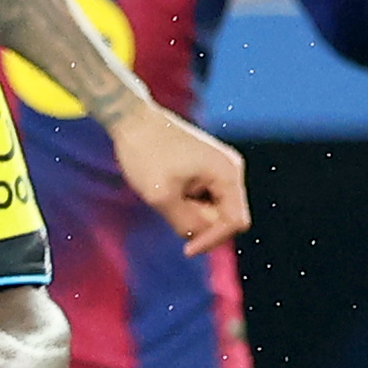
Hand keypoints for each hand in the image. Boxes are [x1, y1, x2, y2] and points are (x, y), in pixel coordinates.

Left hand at [108, 99, 250, 254]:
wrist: (132, 119)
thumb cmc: (146, 153)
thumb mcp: (161, 196)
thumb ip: (184, 223)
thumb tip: (198, 237)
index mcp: (227, 173)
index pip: (235, 222)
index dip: (213, 240)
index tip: (186, 249)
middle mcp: (231, 169)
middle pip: (226, 217)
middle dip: (199, 222)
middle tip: (168, 210)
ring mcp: (220, 167)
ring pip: (213, 209)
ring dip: (190, 212)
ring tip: (166, 195)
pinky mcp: (208, 167)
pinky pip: (205, 198)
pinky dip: (187, 202)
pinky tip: (168, 188)